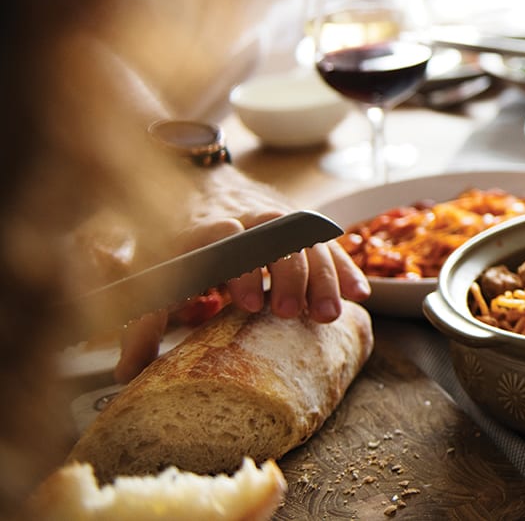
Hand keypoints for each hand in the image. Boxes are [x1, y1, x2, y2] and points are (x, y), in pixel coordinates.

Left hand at [115, 169, 369, 382]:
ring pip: (309, 241)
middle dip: (286, 275)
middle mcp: (248, 221)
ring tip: (327, 315)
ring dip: (322, 278)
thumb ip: (141, 321)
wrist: (204, 188)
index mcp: (207, 230)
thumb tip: (128, 372)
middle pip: (277, 238)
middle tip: (289, 313)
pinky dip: (346, 270)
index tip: (246, 303)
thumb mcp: (152, 277)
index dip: (240, 270)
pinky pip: (330, 246)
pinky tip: (359, 294)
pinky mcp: (303, 231)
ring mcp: (281, 223)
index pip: (227, 239)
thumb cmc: (178, 245)